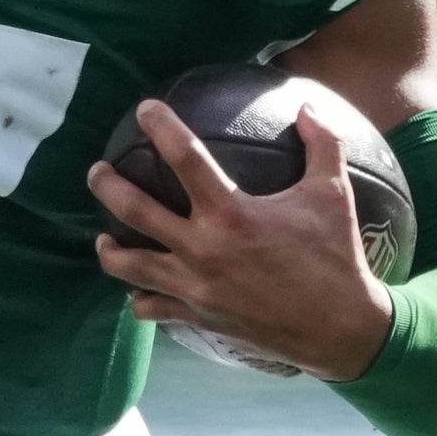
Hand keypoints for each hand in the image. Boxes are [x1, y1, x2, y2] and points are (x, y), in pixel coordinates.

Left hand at [89, 102, 393, 380]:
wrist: (339, 329)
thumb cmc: (336, 257)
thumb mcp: (334, 193)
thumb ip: (323, 143)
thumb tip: (307, 106)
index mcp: (231, 214)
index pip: (184, 156)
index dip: (160, 126)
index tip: (144, 109)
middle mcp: (203, 249)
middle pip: (135, 210)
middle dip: (107, 186)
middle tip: (97, 172)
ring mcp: (195, 288)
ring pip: (129, 267)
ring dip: (108, 250)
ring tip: (101, 238)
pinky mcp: (199, 318)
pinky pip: (152, 308)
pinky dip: (140, 298)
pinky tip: (138, 290)